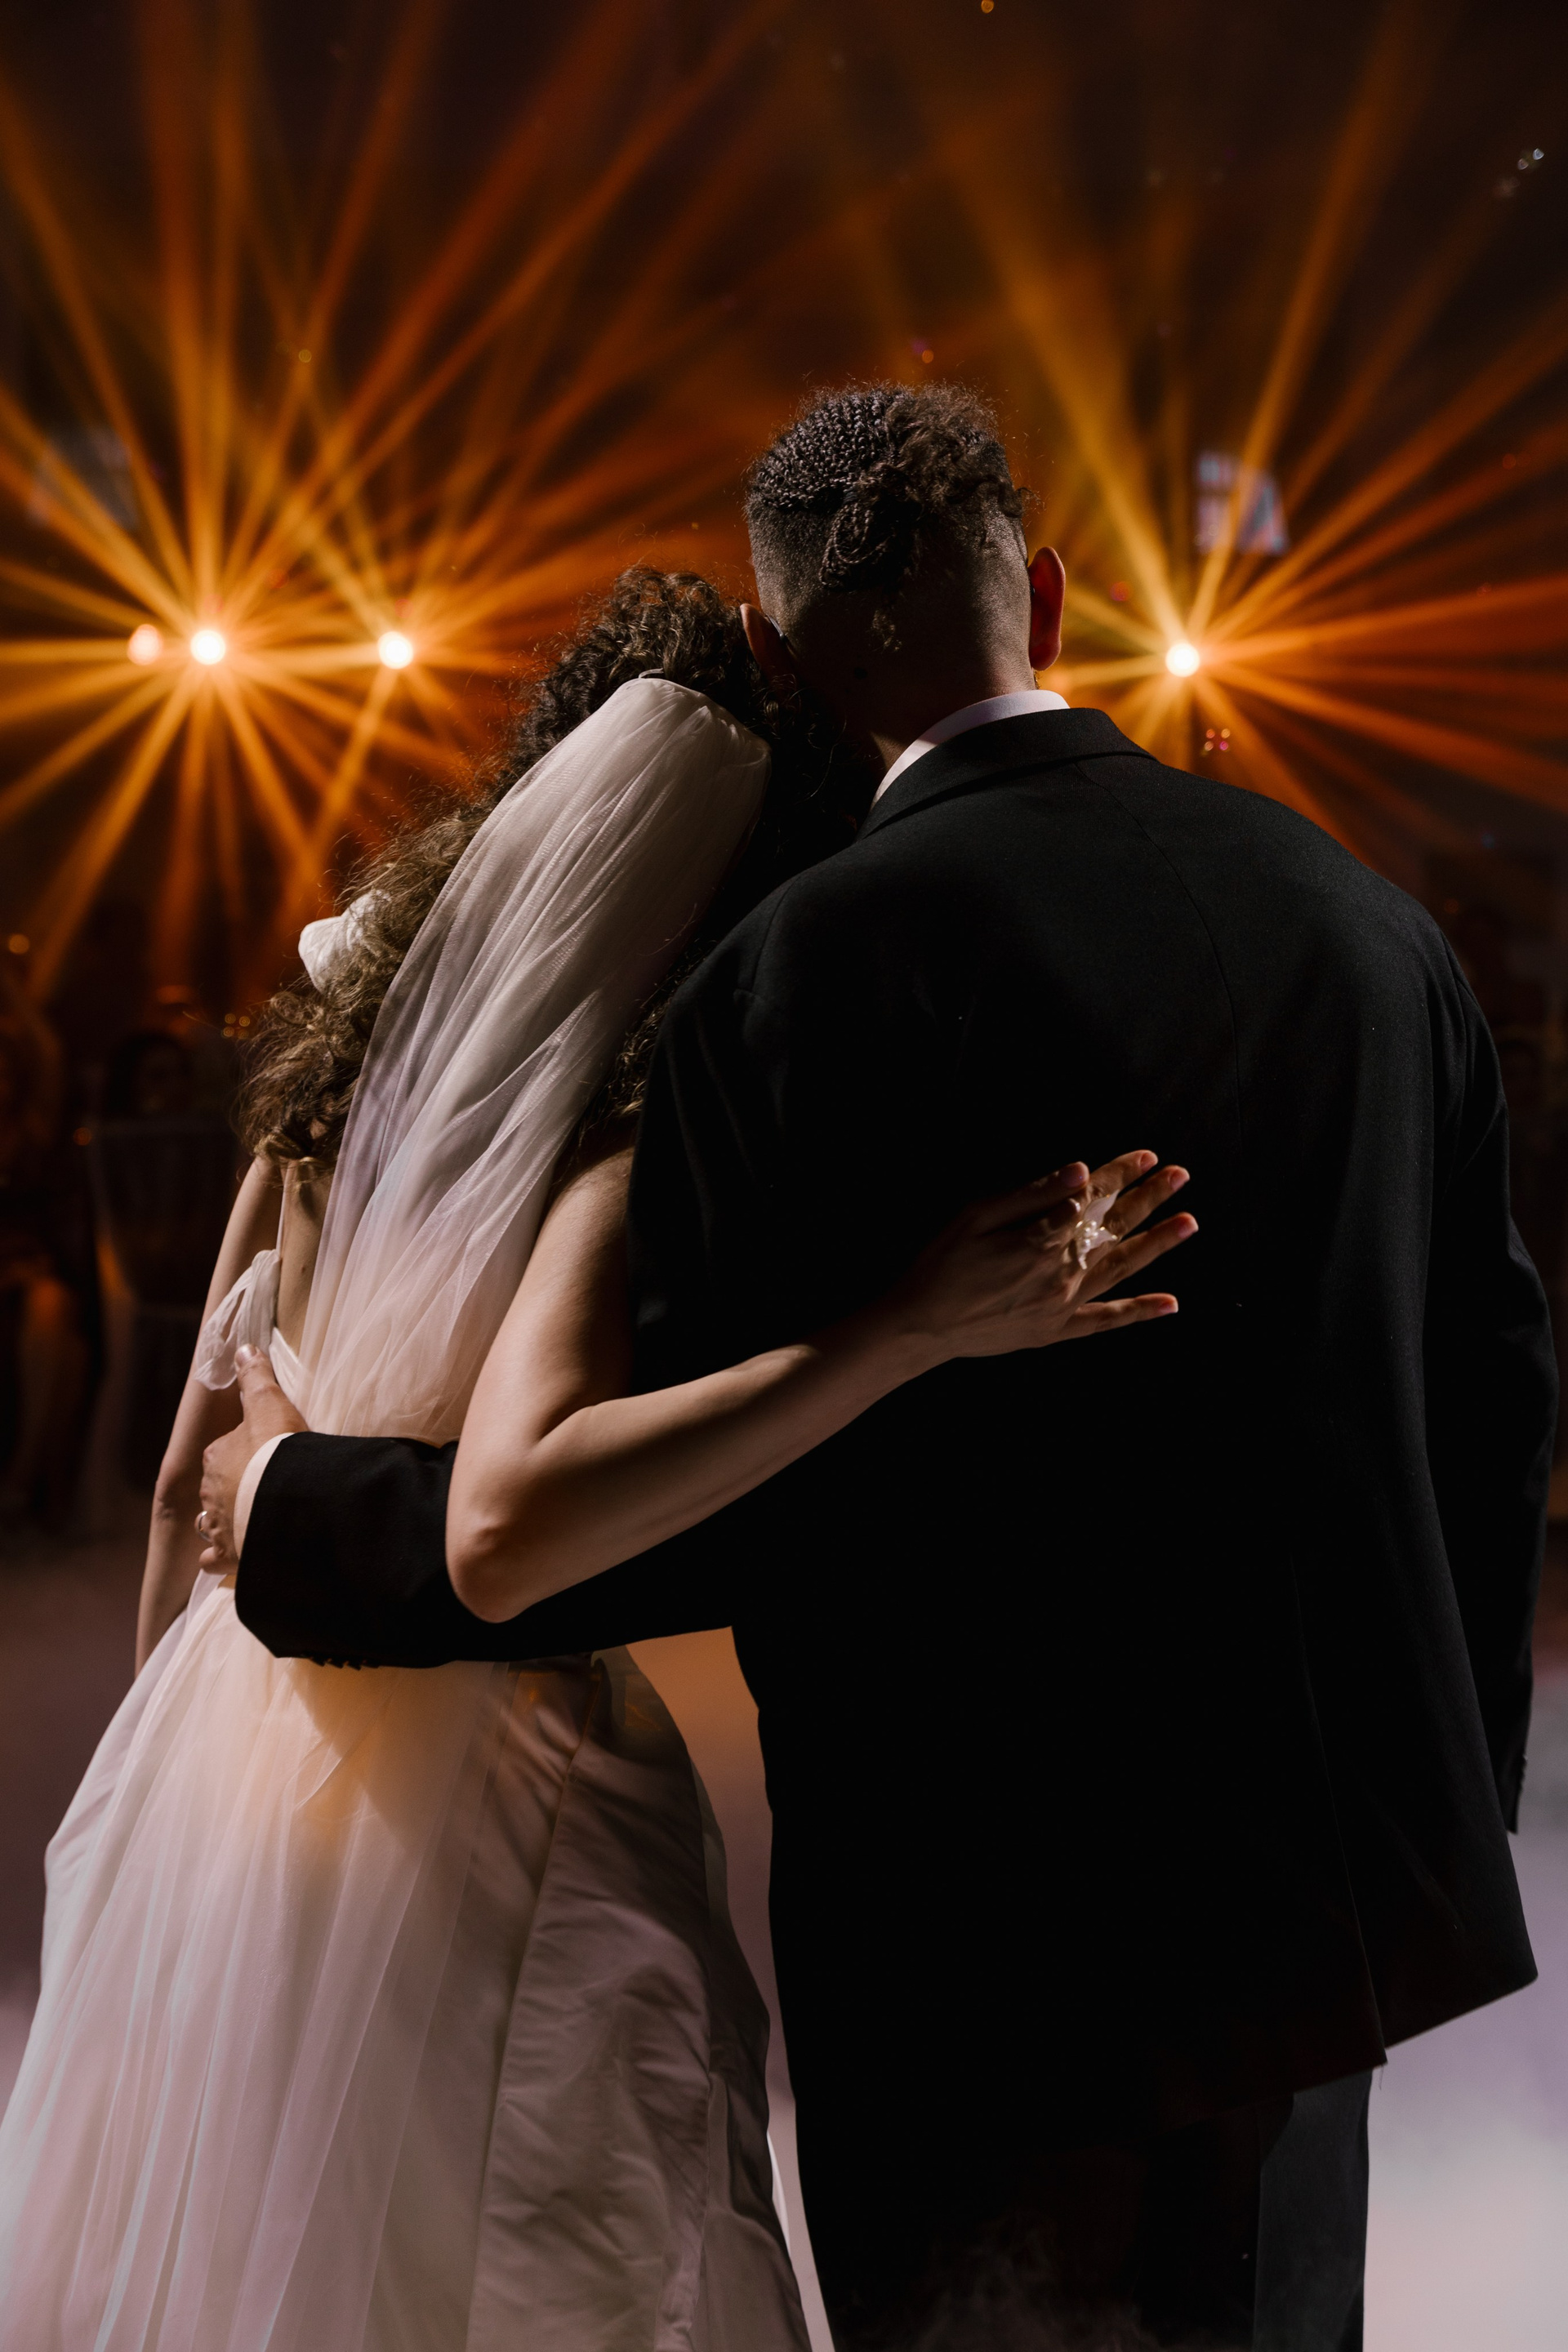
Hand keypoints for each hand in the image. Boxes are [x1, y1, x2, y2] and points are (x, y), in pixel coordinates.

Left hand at [197, 1345, 306, 1566]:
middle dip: (232, 1488)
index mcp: (218, 1456)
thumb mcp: (270, 1404)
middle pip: (217, 1487)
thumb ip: (256, 1377)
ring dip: (223, 1521)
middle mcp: (211, 1492)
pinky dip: (222, 1558)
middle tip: (261, 1488)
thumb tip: (241, 1347)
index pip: (223, 1451)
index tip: (263, 1455)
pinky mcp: (230, 1556)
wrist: (286, 1504)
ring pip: (211, 1522)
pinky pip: (216, 1560)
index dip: (242, 1451)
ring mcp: (219, 1526)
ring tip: (245, 1521)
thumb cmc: (278, 1452)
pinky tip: (236, 1556)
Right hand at [882, 1151, 1195, 1365]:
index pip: (1092, 1197)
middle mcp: (1062, 1271)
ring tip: (1190, 1222)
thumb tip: (1080, 1173)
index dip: (1120, 1173)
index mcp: (1042, 1238)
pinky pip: (1106, 1321)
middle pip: (1114, 1227)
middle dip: (1148, 1197)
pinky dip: (1139, 1312)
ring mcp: (1063, 1304)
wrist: (919, 1327)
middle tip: (1180, 1175)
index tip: (1146, 1156)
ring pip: (1121, 1268)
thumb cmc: (941, 1264)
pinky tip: (1171, 1303)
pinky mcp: (1056, 1331)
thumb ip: (1032, 1195)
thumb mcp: (975, 1216)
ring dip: (1157, 1244)